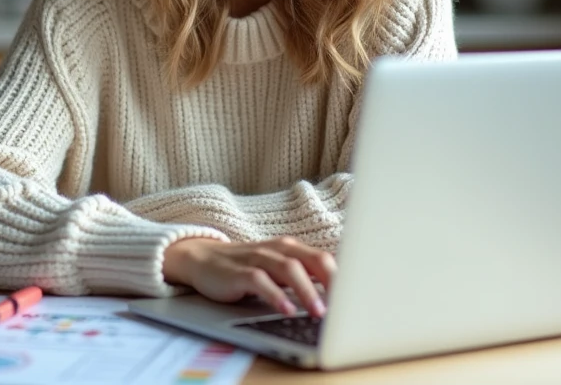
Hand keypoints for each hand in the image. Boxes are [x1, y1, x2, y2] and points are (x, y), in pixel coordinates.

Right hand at [162, 236, 335, 317]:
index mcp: (291, 249)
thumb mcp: (277, 271)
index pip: (325, 259)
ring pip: (289, 269)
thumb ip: (303, 279)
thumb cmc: (246, 268)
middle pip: (313, 260)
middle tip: (345, 306)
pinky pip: (260, 281)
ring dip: (307, 291)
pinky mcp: (238, 272)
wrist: (202, 259)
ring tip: (319, 313)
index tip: (358, 298)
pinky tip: (285, 309)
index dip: (344, 278)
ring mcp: (258, 258)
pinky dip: (275, 295)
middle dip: (333, 283)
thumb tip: (334, 300)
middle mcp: (278, 249)